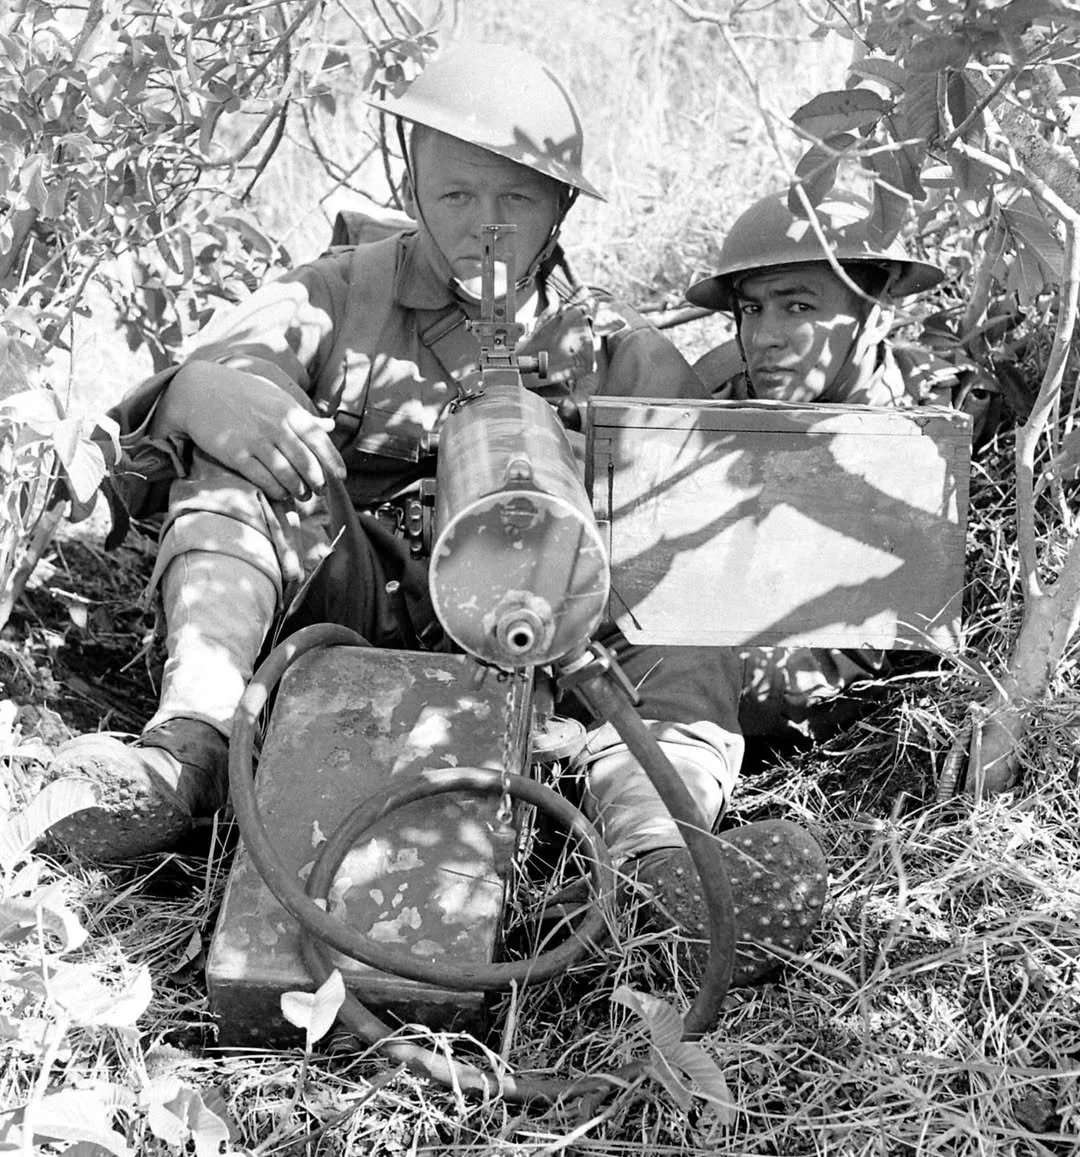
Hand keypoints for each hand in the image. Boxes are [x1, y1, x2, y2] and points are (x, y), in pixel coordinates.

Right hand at [157, 361, 345, 501]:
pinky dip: (276, 490)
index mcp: (289, 411)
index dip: (332, 461)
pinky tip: (281, 494)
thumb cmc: (243, 394)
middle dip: (317, 481)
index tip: (340, 477)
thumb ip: (303, 416)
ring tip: (303, 495)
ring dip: (298, 489)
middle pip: (306, 461)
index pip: (319, 440)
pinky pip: (263, 479)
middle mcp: (276, 425)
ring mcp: (256, 440)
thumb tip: (331, 427)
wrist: (200, 389)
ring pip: (287, 473)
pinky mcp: (235, 453)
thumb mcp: (276, 398)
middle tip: (320, 491)